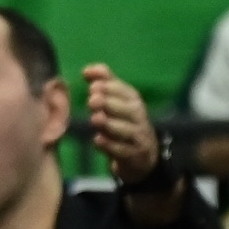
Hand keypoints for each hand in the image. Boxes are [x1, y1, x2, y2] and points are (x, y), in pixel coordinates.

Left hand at [84, 64, 159, 183]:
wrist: (141, 156)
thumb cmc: (123, 122)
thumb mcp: (116, 101)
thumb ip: (104, 83)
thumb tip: (87, 71)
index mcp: (134, 102)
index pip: (127, 92)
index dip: (111, 87)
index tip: (92, 85)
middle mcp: (139, 119)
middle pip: (130, 110)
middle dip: (110, 104)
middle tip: (92, 100)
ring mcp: (139, 139)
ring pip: (127, 131)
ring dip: (110, 124)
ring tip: (95, 119)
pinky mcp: (134, 157)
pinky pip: (123, 152)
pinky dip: (110, 146)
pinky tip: (98, 140)